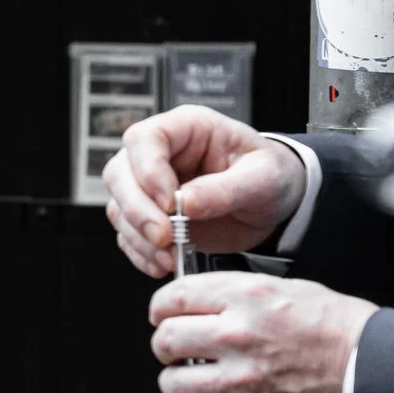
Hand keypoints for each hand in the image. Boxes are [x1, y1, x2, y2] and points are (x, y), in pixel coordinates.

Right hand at [104, 105, 305, 274]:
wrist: (274, 204)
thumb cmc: (271, 176)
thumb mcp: (263, 177)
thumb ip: (226, 189)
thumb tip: (185, 204)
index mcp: (186, 129)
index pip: (145, 139)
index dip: (148, 170)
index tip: (169, 203)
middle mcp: (159, 154)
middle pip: (119, 174)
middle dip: (137, 210)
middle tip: (164, 237)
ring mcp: (149, 185)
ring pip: (118, 206)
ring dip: (138, 236)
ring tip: (170, 256)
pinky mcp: (148, 215)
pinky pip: (127, 233)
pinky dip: (140, 253)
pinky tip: (162, 264)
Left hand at [148, 270, 373, 392]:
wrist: (375, 367)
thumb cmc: (340, 328)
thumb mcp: (286, 289)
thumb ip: (236, 294)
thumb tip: (199, 301)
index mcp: (245, 298)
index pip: (172, 298)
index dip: (160, 308)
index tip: (162, 315)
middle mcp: (238, 335)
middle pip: (165, 340)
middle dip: (165, 345)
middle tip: (174, 349)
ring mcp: (243, 378)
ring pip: (174, 384)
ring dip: (176, 382)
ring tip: (188, 379)